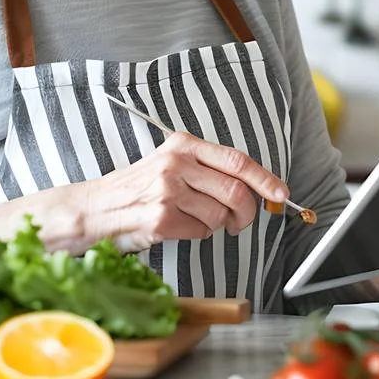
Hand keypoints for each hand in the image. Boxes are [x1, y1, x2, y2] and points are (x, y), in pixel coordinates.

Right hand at [84, 132, 288, 253]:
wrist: (98, 207)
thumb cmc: (140, 187)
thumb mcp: (172, 163)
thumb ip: (209, 168)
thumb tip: (255, 187)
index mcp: (183, 145)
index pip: (237, 161)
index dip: (265, 179)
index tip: (280, 193)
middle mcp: (176, 164)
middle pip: (235, 192)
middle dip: (247, 212)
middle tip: (241, 221)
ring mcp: (168, 192)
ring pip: (220, 216)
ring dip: (216, 225)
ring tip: (195, 219)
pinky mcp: (161, 219)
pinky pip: (200, 232)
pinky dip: (197, 233)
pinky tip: (178, 226)